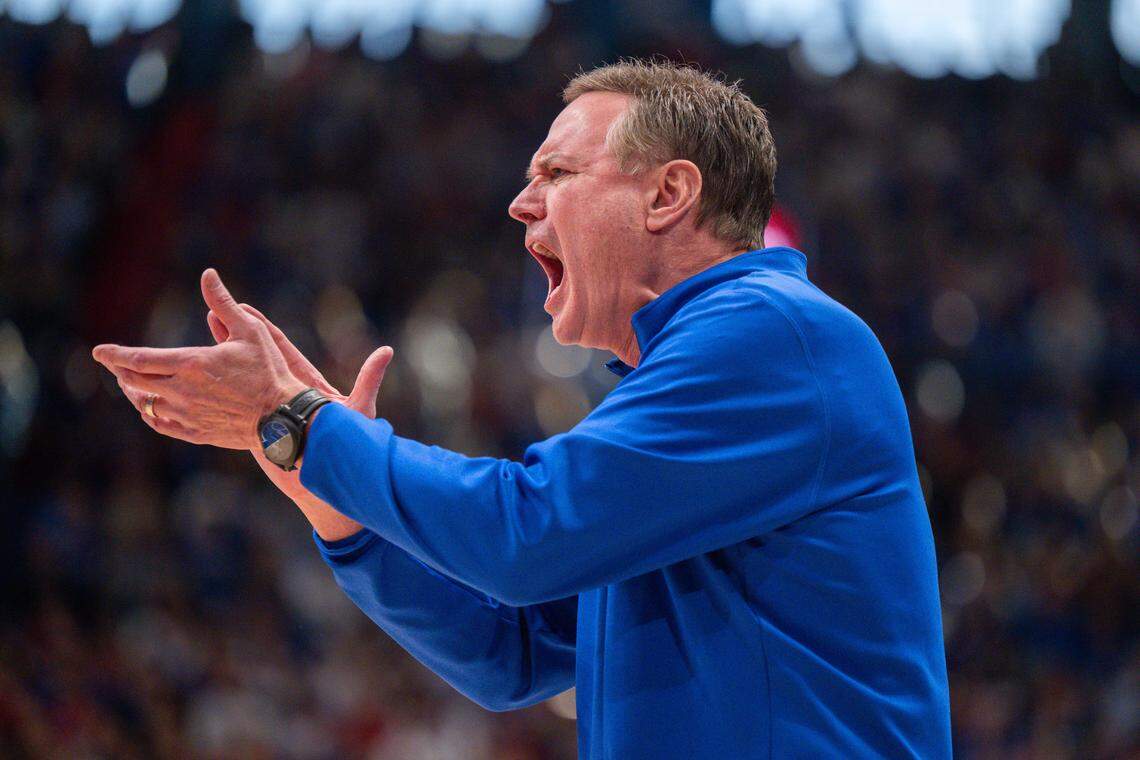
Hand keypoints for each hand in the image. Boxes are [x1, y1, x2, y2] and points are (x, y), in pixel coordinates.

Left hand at [92, 269, 310, 448]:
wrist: (282, 417)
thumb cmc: (269, 371)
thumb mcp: (250, 330)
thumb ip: (223, 303)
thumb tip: (208, 274)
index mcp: (190, 364)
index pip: (137, 359)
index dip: (114, 354)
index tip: (98, 351)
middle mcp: (181, 391)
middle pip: (134, 382)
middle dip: (120, 371)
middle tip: (114, 364)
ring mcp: (186, 414)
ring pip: (145, 405)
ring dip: (133, 392)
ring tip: (130, 385)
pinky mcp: (195, 432)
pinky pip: (160, 425)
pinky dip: (149, 415)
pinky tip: (150, 409)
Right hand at [206, 298, 392, 519]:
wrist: (335, 487)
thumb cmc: (351, 450)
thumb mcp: (359, 411)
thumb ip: (369, 381)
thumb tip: (386, 351)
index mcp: (308, 386)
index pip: (281, 350)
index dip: (262, 328)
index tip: (243, 307)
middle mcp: (289, 396)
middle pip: (257, 361)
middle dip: (236, 338)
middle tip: (213, 314)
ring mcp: (274, 413)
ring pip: (242, 384)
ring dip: (222, 365)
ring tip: (197, 347)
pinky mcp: (263, 433)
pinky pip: (237, 410)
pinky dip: (219, 397)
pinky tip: (199, 389)